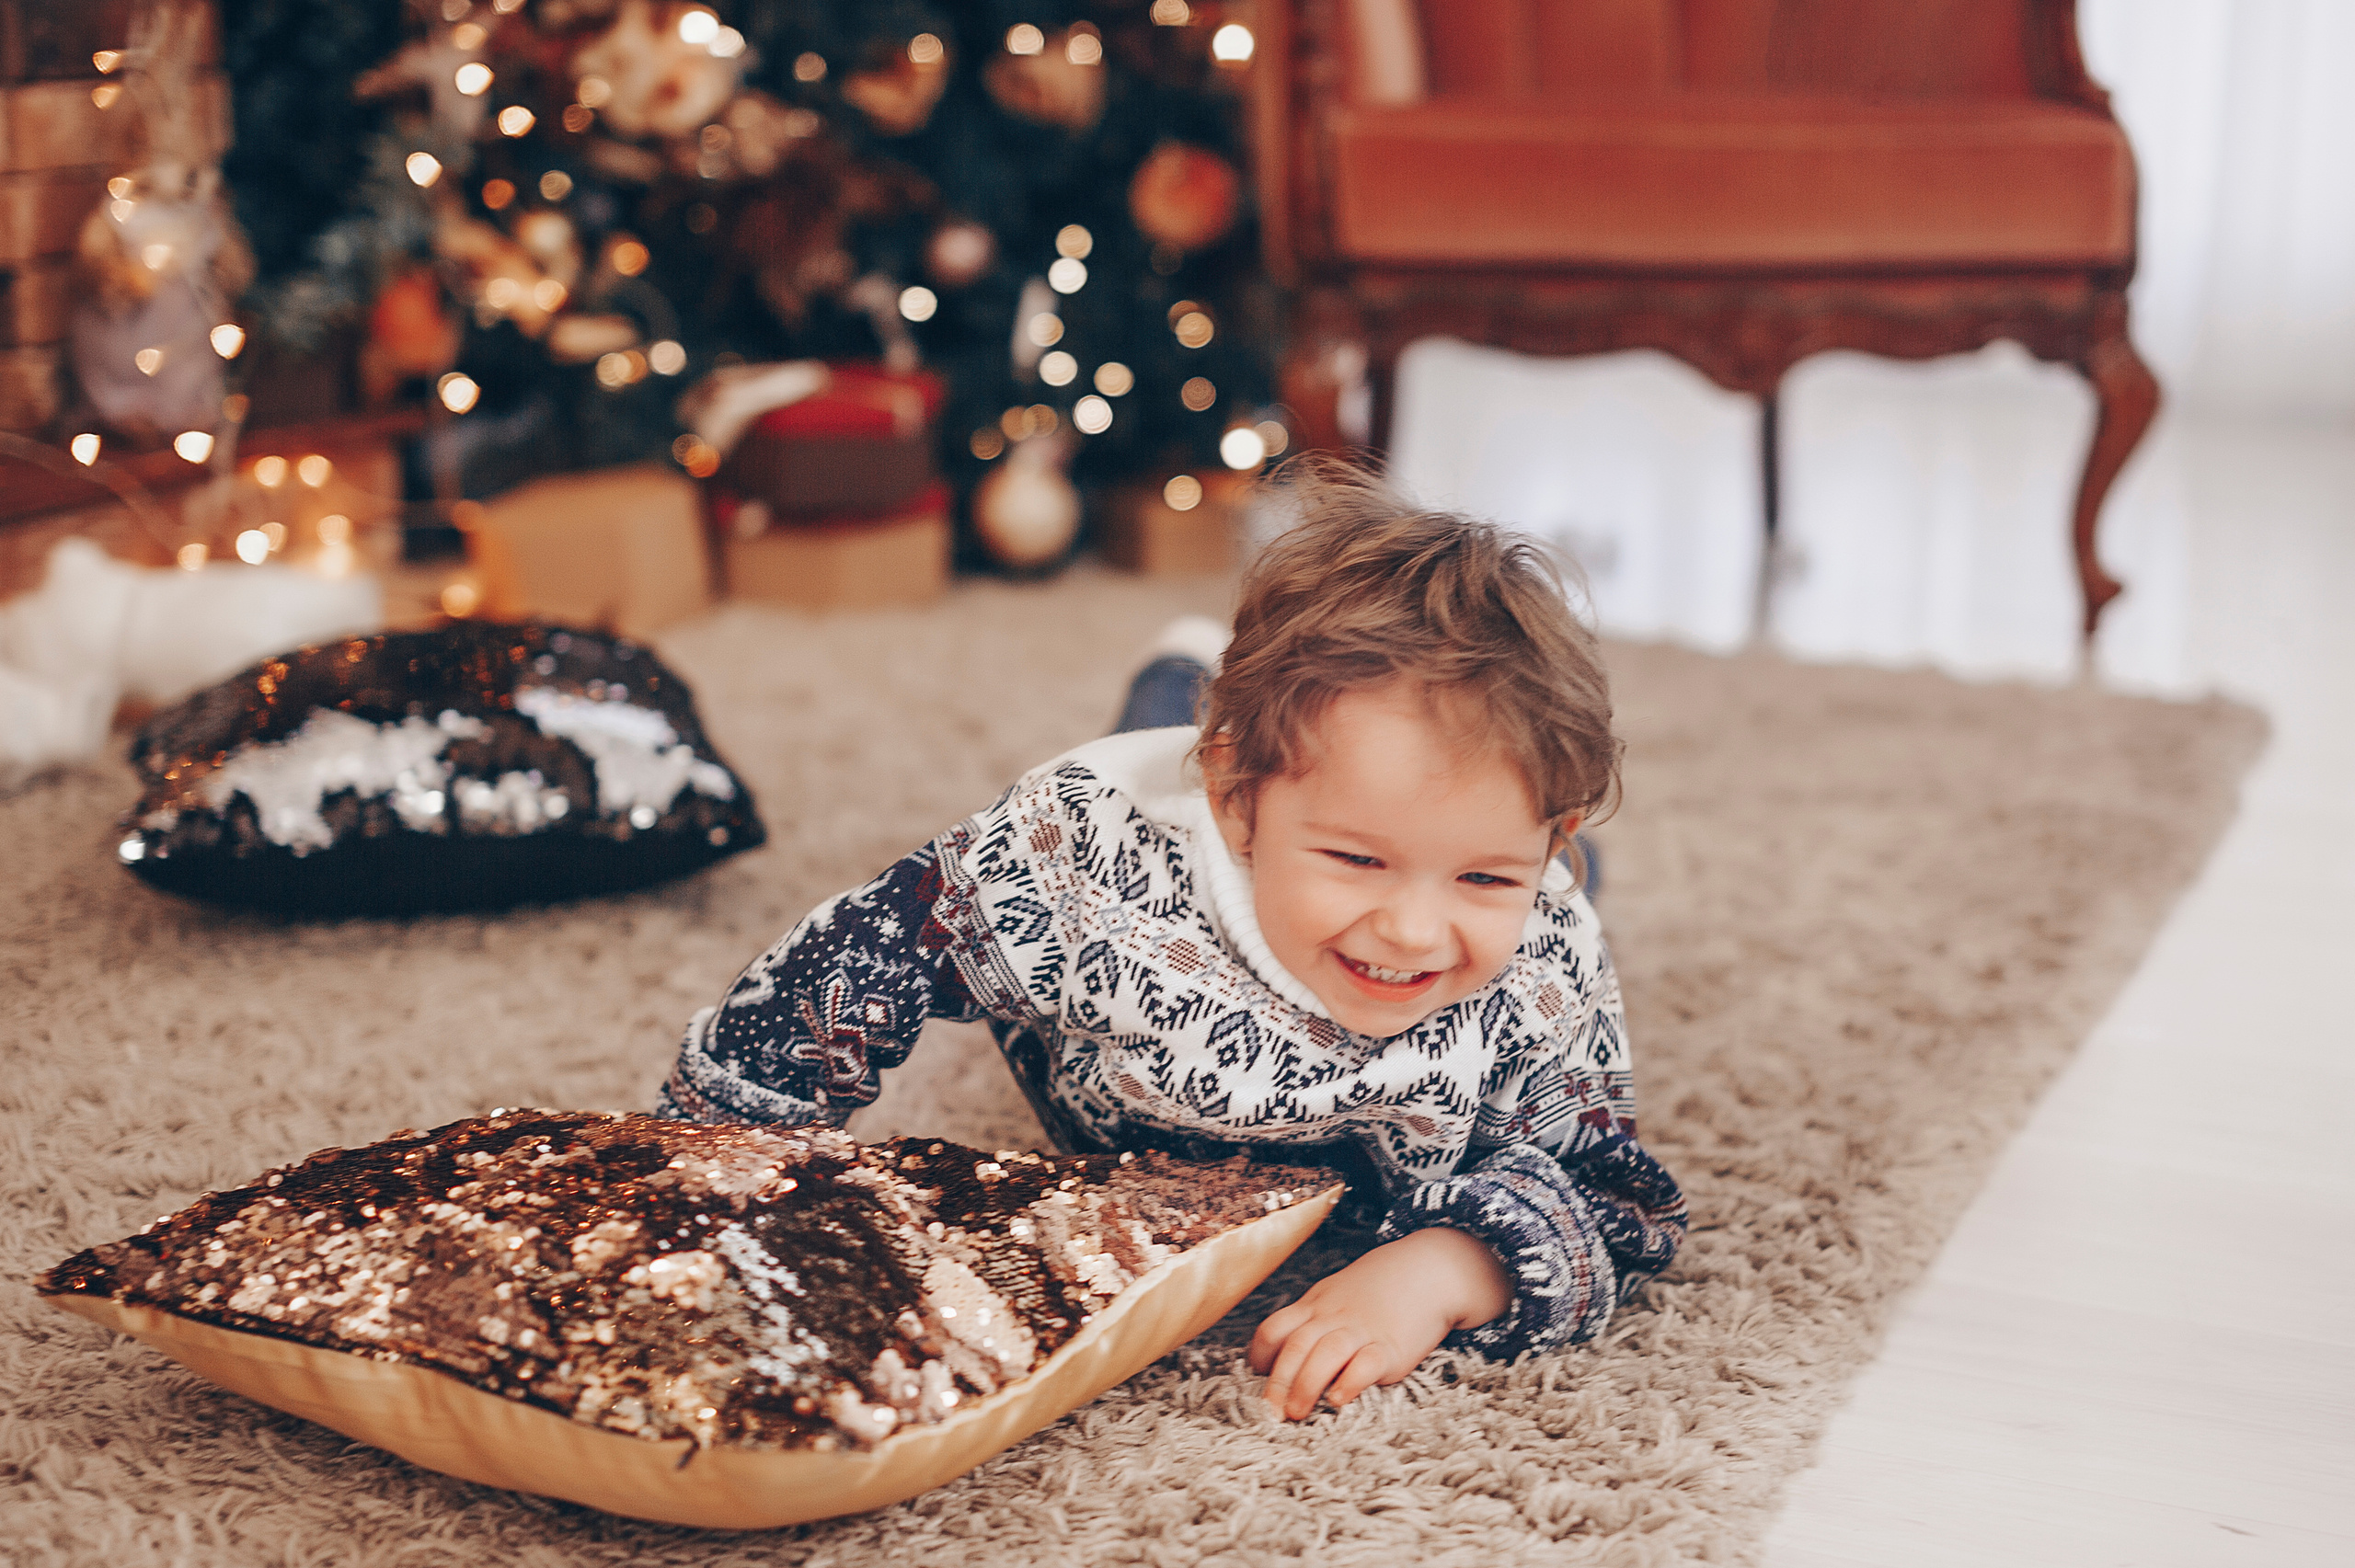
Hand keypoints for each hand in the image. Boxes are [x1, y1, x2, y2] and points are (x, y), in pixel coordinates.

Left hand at [1246, 1227, 1510, 1419]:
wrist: (1430, 1270)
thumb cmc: (1379, 1288)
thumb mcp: (1336, 1294)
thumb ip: (1313, 1320)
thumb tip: (1286, 1355)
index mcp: (1316, 1306)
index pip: (1275, 1328)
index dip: (1261, 1355)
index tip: (1257, 1378)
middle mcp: (1334, 1318)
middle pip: (1296, 1346)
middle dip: (1278, 1382)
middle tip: (1269, 1414)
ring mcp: (1362, 1330)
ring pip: (1325, 1354)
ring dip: (1306, 1385)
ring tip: (1296, 1414)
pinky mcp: (1391, 1346)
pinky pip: (1366, 1364)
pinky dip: (1350, 1382)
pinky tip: (1339, 1399)